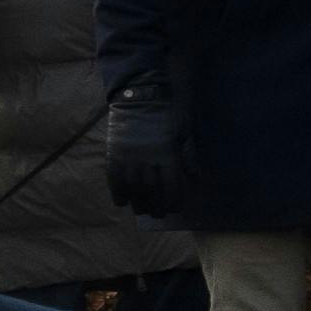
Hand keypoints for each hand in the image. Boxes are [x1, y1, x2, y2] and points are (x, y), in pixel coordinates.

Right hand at [105, 87, 186, 223]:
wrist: (141, 95)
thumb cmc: (168, 112)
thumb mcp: (185, 132)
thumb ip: (188, 156)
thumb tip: (196, 177)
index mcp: (168, 154)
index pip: (171, 186)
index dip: (173, 201)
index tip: (174, 209)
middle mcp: (148, 159)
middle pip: (151, 191)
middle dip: (155, 206)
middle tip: (158, 214)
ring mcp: (129, 158)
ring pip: (132, 188)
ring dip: (137, 202)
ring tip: (141, 210)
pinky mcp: (115, 154)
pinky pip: (113, 179)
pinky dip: (117, 192)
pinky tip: (122, 201)